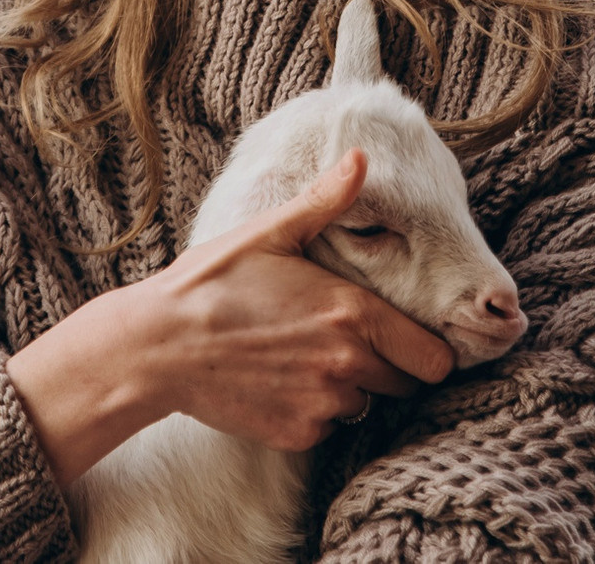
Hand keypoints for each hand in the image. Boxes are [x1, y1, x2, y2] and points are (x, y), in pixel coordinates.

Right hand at [6, 150, 455, 484]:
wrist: (159, 346)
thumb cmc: (214, 282)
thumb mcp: (270, 232)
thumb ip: (326, 201)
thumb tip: (362, 158)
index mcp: (352, 313)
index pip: (435, 359)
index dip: (426, 349)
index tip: (407, 338)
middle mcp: (347, 365)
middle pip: (405, 385)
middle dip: (387, 365)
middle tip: (345, 340)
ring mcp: (322, 405)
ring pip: (363, 404)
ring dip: (347, 387)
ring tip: (302, 356)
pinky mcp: (296, 435)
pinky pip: (326, 427)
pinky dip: (312, 410)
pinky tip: (278, 381)